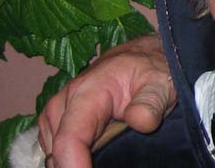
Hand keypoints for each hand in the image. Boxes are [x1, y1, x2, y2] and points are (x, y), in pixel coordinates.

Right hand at [37, 33, 175, 166]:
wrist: (141, 57)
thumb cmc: (150, 71)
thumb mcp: (160, 82)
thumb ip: (151, 102)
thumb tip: (139, 120)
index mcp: (86, 92)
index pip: (69, 140)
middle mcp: (63, 104)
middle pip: (56, 153)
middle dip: (75, 166)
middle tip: (111, 163)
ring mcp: (57, 115)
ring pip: (54, 155)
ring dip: (73, 162)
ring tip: (104, 160)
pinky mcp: (58, 125)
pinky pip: (56, 152)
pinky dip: (71, 159)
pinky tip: (90, 160)